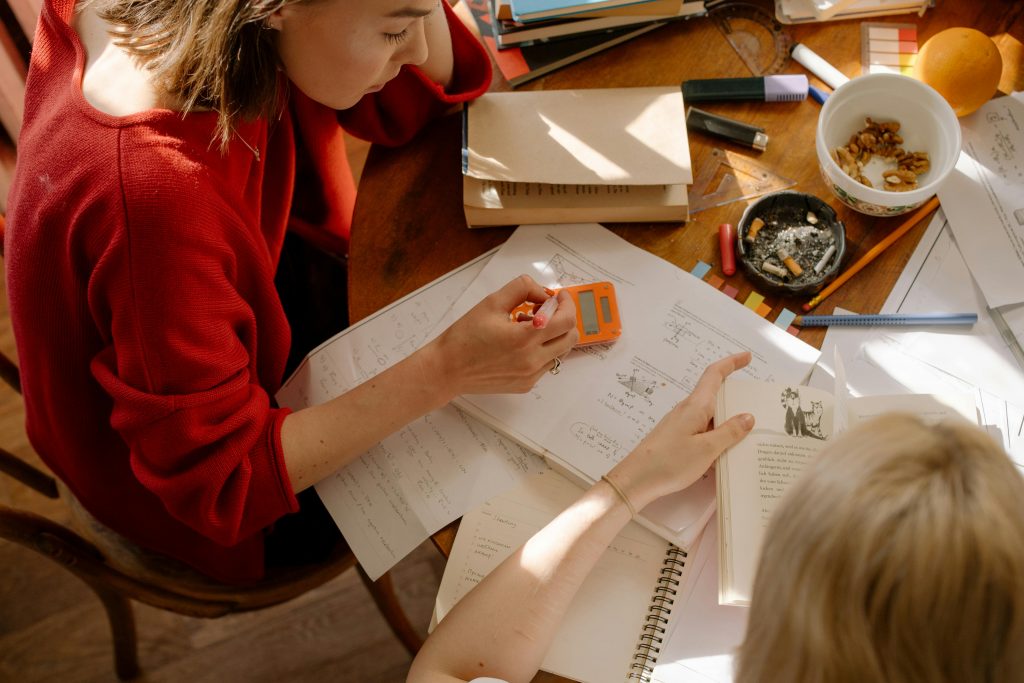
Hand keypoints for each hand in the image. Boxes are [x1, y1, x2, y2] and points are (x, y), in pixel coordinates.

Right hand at [427, 275, 578, 396]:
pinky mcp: (526, 384)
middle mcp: (532, 360)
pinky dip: (542, 350)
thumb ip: (522, 289)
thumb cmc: (465, 337)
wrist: (448, 369)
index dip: (567, 304)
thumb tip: (543, 292)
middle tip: (546, 310)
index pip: (566, 320)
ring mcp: (531, 375)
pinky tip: (520, 344)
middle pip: (571, 337)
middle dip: (564, 319)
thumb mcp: (492, 302)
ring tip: (528, 327)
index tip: (559, 297)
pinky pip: (546, 365)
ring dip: (553, 335)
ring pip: (561, 352)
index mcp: (526, 338)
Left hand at [606, 352, 754, 510]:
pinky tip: (725, 454)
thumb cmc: (670, 462)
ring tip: (748, 436)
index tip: (747, 357)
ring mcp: (680, 424)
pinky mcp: (676, 439)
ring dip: (727, 422)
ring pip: (709, 417)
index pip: (714, 374)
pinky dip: (716, 437)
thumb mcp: (707, 449)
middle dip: (735, 398)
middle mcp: (687, 410)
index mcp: (695, 406)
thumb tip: (748, 416)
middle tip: (757, 407)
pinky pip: (702, 431)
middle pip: (714, 396)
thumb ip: (729, 432)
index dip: (732, 363)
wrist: (636, 479)